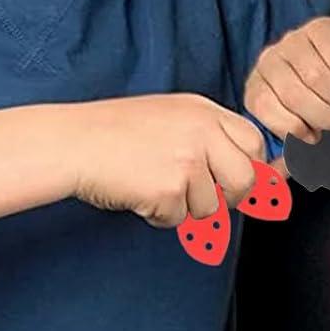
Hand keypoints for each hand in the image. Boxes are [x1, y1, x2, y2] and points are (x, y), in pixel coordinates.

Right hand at [71, 94, 265, 226]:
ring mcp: (188, 160)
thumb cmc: (116, 132)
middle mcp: (202, 132)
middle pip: (246, 179)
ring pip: (211, 206)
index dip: (255, 169)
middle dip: (231, 198)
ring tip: (152, 185)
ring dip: (185, 208)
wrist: (74, 142)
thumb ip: (209, 136)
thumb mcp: (172, 116)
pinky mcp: (169, 189)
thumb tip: (249, 172)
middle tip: (201, 198)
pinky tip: (138, 193)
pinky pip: (179, 219)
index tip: (249, 186)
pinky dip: (159, 215)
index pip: (255, 143)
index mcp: (205, 111)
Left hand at [245, 17, 329, 144]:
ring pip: (317, 78)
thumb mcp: (313, 133)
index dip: (291, 127)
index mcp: (259, 88)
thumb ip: (295, 153)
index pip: (262, 106)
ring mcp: (295, 40)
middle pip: (292, 94)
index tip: (313, 138)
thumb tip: (282, 173)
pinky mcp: (324, 28)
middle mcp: (271, 60)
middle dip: (322, 117)